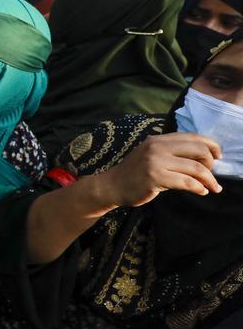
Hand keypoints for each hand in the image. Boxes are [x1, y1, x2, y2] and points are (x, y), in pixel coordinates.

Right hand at [98, 133, 222, 208]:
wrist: (111, 185)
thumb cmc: (135, 173)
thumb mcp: (151, 155)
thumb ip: (171, 152)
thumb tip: (203, 157)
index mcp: (159, 139)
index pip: (193, 137)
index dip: (211, 146)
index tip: (218, 157)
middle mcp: (157, 146)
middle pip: (199, 150)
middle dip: (211, 164)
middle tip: (211, 175)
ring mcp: (155, 161)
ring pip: (196, 168)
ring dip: (210, 180)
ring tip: (213, 188)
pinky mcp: (155, 177)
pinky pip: (187, 182)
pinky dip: (199, 188)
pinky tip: (201, 192)